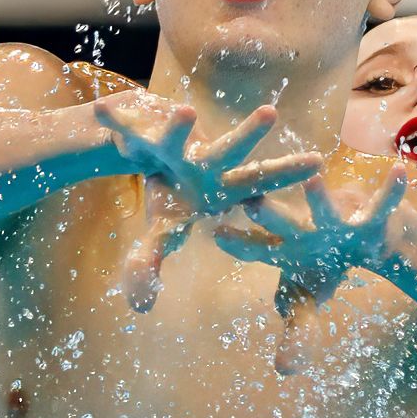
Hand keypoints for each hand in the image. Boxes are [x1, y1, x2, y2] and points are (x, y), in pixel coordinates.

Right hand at [92, 95, 324, 309]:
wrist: (143, 146)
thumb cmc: (169, 192)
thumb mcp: (164, 230)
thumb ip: (156, 262)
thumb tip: (141, 307)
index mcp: (222, 184)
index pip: (263, 179)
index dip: (288, 171)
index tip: (317, 161)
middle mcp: (204, 160)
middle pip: (231, 150)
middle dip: (249, 135)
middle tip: (271, 114)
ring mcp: (176, 143)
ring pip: (181, 136)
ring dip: (182, 129)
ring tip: (185, 112)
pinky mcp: (145, 128)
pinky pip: (128, 126)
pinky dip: (115, 122)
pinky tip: (99, 110)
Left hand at [212, 169, 408, 373]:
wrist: (360, 233)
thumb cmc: (321, 264)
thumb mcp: (305, 301)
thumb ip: (296, 334)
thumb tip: (284, 370)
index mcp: (281, 248)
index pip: (255, 248)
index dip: (239, 243)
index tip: (217, 232)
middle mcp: (304, 228)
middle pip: (283, 224)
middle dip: (269, 214)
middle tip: (250, 202)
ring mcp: (336, 220)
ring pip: (326, 208)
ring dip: (319, 196)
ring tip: (312, 178)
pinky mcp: (369, 215)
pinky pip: (382, 203)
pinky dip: (391, 192)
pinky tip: (398, 171)